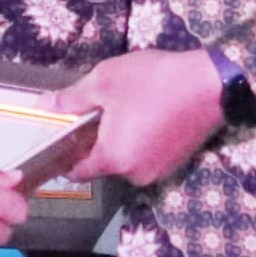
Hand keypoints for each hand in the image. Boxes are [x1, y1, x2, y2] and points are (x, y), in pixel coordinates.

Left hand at [60, 48, 231, 185]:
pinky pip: (146, 156)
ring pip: (126, 160)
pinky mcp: (175, 163)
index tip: (65, 134)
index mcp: (112, 159)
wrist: (210, 85)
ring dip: (121, 141)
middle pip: (103, 164)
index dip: (65, 154)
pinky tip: (148, 115)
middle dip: (97, 142)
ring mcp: (157, 171)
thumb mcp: (105, 82)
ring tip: (128, 109)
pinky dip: (142, 142)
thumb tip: (45, 106)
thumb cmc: (153, 81)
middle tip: (102, 110)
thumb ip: (72, 99)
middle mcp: (133, 175)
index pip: (76, 172)